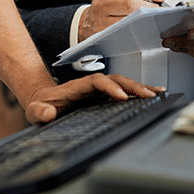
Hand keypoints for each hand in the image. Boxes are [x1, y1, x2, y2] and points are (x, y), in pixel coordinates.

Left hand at [23, 73, 162, 123]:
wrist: (43, 102)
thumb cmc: (40, 108)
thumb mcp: (35, 112)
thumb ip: (39, 112)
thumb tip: (48, 113)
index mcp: (76, 87)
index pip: (96, 82)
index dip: (109, 87)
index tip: (121, 97)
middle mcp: (91, 86)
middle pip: (115, 80)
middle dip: (132, 86)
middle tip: (149, 96)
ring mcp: (98, 91)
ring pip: (122, 84)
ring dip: (140, 87)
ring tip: (159, 93)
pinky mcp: (104, 97)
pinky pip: (123, 92)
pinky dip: (138, 93)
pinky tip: (153, 96)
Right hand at [79, 0, 166, 41]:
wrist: (86, 24)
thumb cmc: (104, 8)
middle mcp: (102, 3)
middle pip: (130, 3)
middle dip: (149, 6)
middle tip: (159, 8)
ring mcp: (102, 19)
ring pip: (128, 19)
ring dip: (145, 18)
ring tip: (154, 17)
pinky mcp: (104, 33)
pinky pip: (124, 31)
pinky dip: (137, 28)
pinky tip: (144, 26)